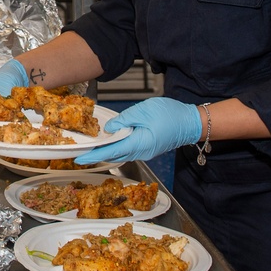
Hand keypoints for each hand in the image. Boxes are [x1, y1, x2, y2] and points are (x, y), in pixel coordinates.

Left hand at [75, 97, 201, 163]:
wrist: (191, 122)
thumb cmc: (170, 115)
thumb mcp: (142, 111)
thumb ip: (123, 120)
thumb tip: (109, 129)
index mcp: (138, 143)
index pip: (110, 152)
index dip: (93, 156)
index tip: (80, 159)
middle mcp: (141, 152)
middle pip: (114, 155)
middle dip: (97, 156)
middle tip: (80, 154)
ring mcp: (145, 152)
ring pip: (121, 153)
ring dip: (106, 152)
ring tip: (91, 149)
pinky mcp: (148, 148)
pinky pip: (129, 150)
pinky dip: (117, 148)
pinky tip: (110, 143)